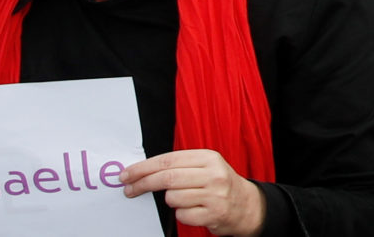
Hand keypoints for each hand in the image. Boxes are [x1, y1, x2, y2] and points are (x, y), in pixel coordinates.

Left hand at [119, 150, 266, 235]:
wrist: (246, 205)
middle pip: (167, 178)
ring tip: (184, 199)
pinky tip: (193, 210)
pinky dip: (182, 214)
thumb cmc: (218, 184)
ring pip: (173, 198)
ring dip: (171, 201)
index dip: (144, 168)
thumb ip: (180, 165)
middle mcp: (213, 174)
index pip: (168, 160)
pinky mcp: (213, 214)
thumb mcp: (205, 167)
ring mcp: (214, 194)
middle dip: (143, 184)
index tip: (127, 174)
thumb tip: (143, 171)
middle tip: (129, 189)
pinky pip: (182, 214)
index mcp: (209, 157)